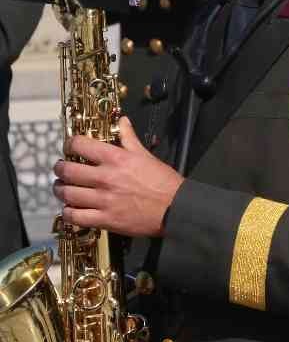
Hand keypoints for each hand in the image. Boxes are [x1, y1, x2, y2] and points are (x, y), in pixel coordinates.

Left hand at [53, 118, 183, 237]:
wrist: (175, 208)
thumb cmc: (164, 182)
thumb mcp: (146, 155)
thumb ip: (129, 138)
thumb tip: (122, 121)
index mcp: (116, 159)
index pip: (80, 145)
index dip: (70, 144)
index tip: (71, 147)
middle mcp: (106, 178)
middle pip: (67, 170)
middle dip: (60, 168)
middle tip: (62, 169)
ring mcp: (104, 200)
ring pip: (67, 194)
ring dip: (61, 190)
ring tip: (63, 188)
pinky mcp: (105, 219)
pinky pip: (75, 216)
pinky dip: (68, 212)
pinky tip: (72, 208)